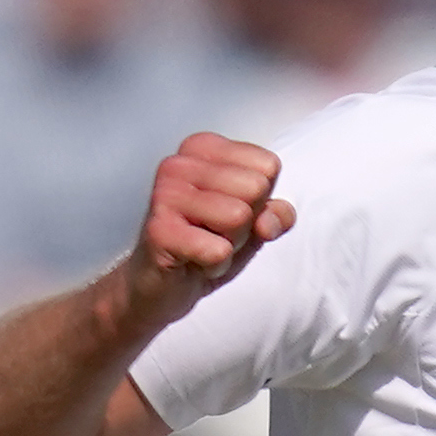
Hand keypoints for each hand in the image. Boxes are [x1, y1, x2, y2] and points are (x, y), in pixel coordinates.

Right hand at [120, 132, 290, 323]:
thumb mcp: (253, 225)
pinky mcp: (160, 230)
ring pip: (239, 217)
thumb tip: (270, 222)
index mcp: (203, 148)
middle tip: (214, 234)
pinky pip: (219, 250)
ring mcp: (166, 194)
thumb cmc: (206, 245)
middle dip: (245, 224)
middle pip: (256, 188)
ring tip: (204, 246)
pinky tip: (193, 262)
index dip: (260, 201)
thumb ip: (276, 215)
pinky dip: (215, 266)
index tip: (228, 213)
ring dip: (230, 245)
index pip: (268, 165)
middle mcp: (180, 163)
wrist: (160, 286)